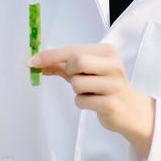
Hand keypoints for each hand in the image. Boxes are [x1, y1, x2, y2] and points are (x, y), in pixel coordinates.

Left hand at [27, 44, 156, 155]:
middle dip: (70, 72)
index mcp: (107, 52)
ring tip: (91, 92)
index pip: (73, 50)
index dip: (50, 55)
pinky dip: (81, 103)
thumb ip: (63, 65)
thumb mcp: (87, 71)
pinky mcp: (111, 104)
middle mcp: (114, 65)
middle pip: (77, 62)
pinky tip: (94, 103)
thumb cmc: (104, 86)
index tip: (31, 61)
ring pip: (76, 83)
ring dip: (77, 90)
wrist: (130, 110)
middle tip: (76, 78)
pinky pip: (81, 101)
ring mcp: (114, 85)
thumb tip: (37, 63)